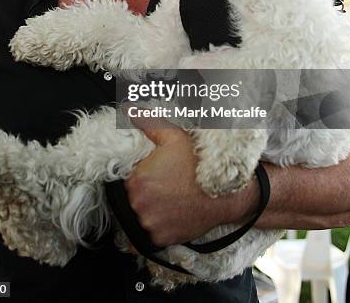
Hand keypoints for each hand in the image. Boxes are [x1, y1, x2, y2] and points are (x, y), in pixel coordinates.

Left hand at [124, 122, 259, 246]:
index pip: (125, 179)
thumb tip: (129, 109)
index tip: (152, 174)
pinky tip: (169, 214)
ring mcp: (149, 224)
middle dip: (142, 193)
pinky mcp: (160, 240)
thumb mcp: (174, 137)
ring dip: (147, 210)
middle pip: (129, 199)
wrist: (224, 194)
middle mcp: (138, 205)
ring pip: (137, 217)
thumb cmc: (199, 166)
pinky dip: (155, 227)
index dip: (138, 175)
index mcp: (137, 180)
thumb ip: (148, 123)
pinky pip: (148, 236)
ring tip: (167, 200)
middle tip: (163, 187)